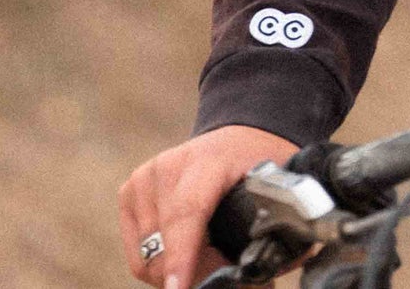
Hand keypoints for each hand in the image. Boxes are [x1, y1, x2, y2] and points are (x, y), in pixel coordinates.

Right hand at [118, 124, 297, 288]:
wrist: (238, 136)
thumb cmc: (258, 163)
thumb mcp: (276, 184)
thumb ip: (280, 223)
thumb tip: (280, 269)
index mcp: (209, 159)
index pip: (187, 211)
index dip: (182, 255)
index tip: (178, 287)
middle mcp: (168, 166)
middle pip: (165, 245)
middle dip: (195, 276)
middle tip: (230, 277)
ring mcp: (144, 179)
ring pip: (147, 259)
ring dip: (179, 274)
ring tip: (214, 262)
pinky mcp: (129, 193)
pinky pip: (138, 256)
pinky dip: (162, 265)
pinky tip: (190, 253)